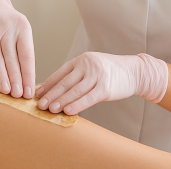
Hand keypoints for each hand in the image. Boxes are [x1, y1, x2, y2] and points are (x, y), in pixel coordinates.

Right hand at [0, 0, 34, 98]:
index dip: (28, 74)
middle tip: (18, 95)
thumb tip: (28, 81)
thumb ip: (24, 51)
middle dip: (16, 79)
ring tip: (7, 92)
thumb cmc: (11, 26)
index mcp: (22, 27)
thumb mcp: (22, 31)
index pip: (26, 55)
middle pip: (11, 58)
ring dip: (2, 78)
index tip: (29, 91)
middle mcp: (7, 29)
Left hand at [36, 51, 167, 115]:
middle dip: (51, 95)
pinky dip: (77, 105)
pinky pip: (88, 98)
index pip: (60, 74)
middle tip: (39, 105)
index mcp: (81, 60)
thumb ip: (74, 77)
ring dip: (60, 101)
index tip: (36, 95)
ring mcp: (97, 75)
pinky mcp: (106, 87)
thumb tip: (52, 90)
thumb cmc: (109, 72)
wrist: (134, 71)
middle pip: (65, 82)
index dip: (47, 85)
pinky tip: (67, 111)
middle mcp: (87, 65)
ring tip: (49, 110)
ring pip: (74, 91)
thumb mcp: (91, 69)